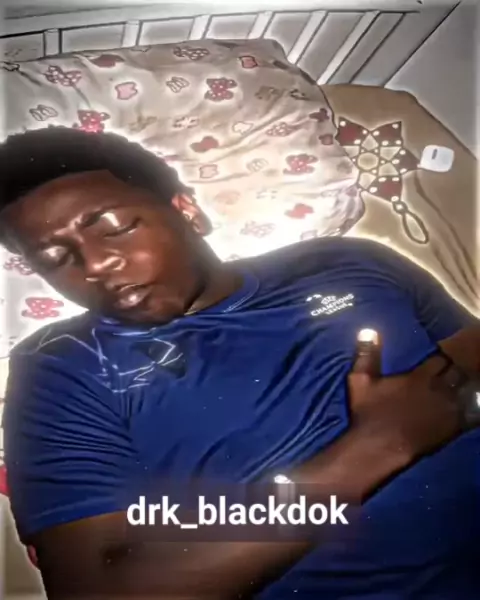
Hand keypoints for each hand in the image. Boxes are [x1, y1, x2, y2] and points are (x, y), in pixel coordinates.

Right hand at [348, 329, 469, 462]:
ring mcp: (447, 411)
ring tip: (457, 389)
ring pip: (466, 392)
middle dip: (454, 372)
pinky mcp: (451, 429)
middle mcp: (438, 390)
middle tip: (447, 373)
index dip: (440, 359)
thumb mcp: (360, 380)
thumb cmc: (368, 413)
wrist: (378, 448)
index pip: (442, 359)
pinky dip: (470, 408)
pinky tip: (464, 408)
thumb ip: (367, 354)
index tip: (436, 360)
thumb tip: (368, 329)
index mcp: (420, 377)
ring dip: (463, 388)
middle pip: (457, 373)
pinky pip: (470, 414)